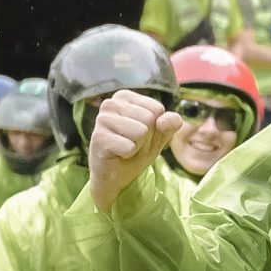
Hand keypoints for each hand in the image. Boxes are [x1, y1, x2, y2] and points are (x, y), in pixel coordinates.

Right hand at [86, 88, 181, 210]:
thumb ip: (172, 122)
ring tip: (126, 148)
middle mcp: (110, 103)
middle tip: (133, 143)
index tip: (142, 134)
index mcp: (125, 97)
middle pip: (149, 118)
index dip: (156, 127)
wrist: (117, 174)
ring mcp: (102, 119)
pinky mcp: (98, 137)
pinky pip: (129, 146)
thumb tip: (162, 121)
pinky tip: (117, 154)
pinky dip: (128, 154)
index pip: (157, 108)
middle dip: (147, 137)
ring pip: (141, 131)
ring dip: (138, 146)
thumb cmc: (138, 149)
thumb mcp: (162, 133)